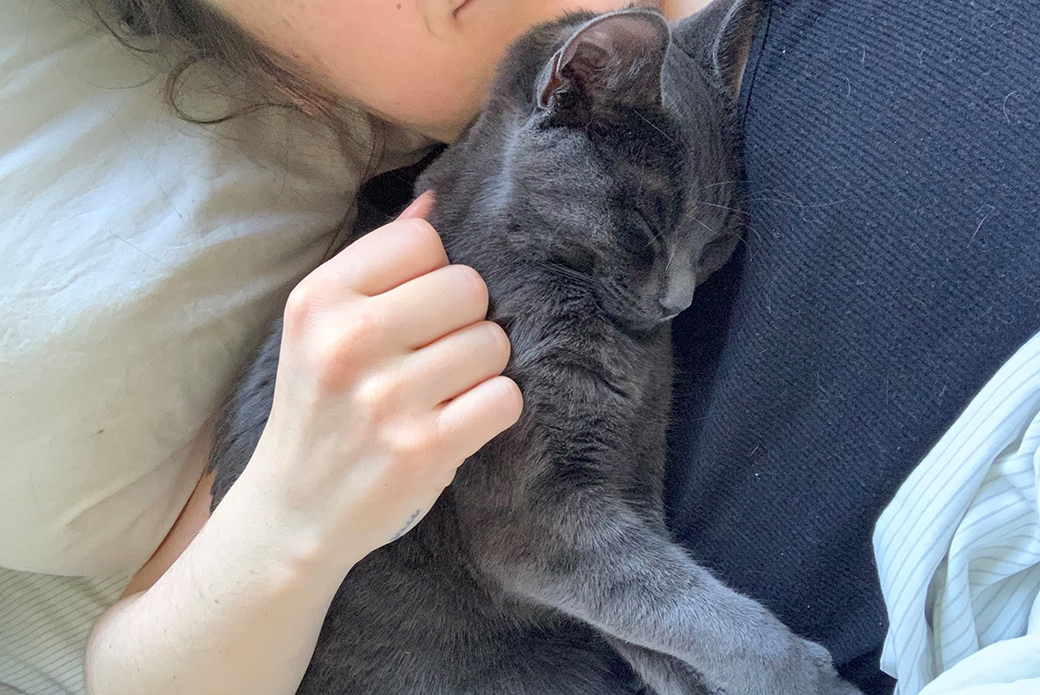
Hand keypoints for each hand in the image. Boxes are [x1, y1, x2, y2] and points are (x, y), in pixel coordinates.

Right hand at [235, 192, 522, 578]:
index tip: (414, 314)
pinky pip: (505, 397)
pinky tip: (459, 422)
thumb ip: (376, 261)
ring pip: (493, 342)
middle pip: (468, 286)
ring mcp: (387, 398)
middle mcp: (348, 340)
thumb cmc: (318, 410)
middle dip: (465, 321)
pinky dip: (493, 409)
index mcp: (320, 298)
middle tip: (435, 357)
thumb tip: (434, 201)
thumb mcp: (320, 328)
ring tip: (442, 393)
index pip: (425, 241)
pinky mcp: (424, 449)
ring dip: (480, 369)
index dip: (434, 275)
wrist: (294, 512)